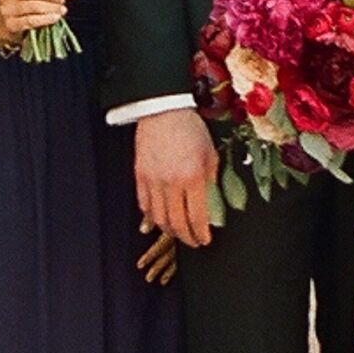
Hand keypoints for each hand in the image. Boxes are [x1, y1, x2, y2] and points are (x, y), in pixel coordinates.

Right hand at [0, 0, 73, 43]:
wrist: (6, 25)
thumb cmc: (25, 4)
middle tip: (62, 0)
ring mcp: (7, 8)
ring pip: (34, 5)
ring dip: (52, 7)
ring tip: (61, 9)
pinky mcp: (10, 24)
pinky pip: (31, 20)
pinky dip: (46, 19)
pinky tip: (55, 17)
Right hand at [133, 107, 218, 251]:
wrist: (163, 110)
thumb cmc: (191, 129)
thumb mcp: (211, 154)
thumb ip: (211, 182)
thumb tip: (213, 206)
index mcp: (193, 177)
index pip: (197, 217)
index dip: (201, 234)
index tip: (205, 240)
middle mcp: (172, 183)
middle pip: (177, 223)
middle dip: (186, 237)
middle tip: (193, 242)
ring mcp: (153, 181)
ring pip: (159, 218)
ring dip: (169, 231)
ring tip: (178, 233)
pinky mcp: (140, 176)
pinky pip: (144, 205)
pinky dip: (152, 216)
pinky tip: (160, 219)